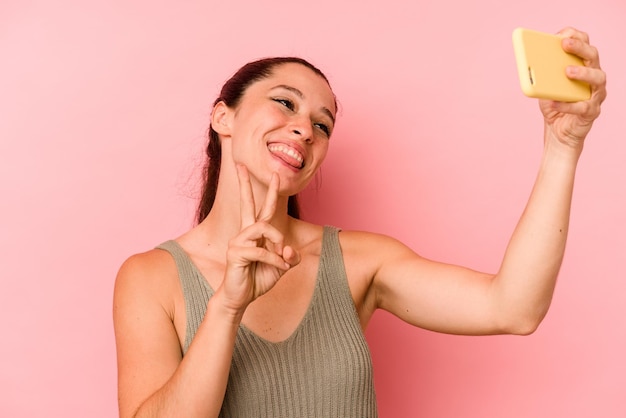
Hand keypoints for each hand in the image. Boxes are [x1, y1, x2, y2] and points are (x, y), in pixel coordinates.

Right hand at [219, 165, 299, 314]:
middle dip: (244, 183)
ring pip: (263, 228)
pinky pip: (261, 251)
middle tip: (242, 165)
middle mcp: (245, 233)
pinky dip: (274, 260)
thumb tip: (289, 248)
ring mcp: (238, 241)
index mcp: (255, 233)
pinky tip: (279, 268)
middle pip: (246, 203)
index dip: (270, 192)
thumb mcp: (281, 266)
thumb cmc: (258, 280)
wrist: (240, 298)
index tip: (274, 174)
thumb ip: (290, 256)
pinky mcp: (236, 253)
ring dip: (278, 242)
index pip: (263, 208)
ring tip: (282, 257)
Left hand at [539, 27, 606, 149]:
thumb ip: (542, 74)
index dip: (576, 36)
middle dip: (579, 48)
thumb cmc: (553, 103)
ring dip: (583, 73)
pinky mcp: (592, 112)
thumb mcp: (545, 86)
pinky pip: (582, 107)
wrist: (557, 130)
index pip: (585, 44)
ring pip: (597, 78)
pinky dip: (568, 105)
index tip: (562, 34)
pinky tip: (555, 102)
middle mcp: (594, 76)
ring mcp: (596, 94)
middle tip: (564, 44)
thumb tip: (530, 64)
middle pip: (593, 56)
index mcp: (583, 65)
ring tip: (567, 71)